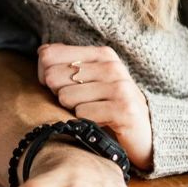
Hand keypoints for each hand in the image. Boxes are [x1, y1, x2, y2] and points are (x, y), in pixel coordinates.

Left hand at [38, 44, 153, 171]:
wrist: (145, 134)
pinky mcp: (124, 109)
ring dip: (73, 111)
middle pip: (53, 77)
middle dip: (58, 95)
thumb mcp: (88, 80)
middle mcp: (112, 66)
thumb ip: (64, 63)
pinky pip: (82, 114)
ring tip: (92, 113)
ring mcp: (119, 86)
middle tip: (79, 104)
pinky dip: (85, 123)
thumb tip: (42, 51)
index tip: (59, 87)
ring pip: (66, 97)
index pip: (49, 55)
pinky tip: (101, 123)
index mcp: (101, 54)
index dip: (43, 75)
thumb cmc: (108, 106)